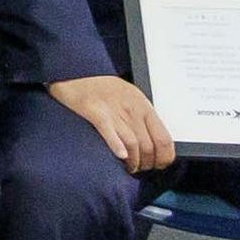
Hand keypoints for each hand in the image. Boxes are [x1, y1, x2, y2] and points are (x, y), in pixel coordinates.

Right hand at [53, 72, 174, 173]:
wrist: (75, 70)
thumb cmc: (101, 87)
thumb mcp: (129, 97)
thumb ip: (140, 116)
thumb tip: (153, 141)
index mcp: (143, 106)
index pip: (163, 138)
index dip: (164, 157)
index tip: (160, 164)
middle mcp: (131, 109)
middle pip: (148, 145)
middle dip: (147, 164)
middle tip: (140, 169)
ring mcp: (113, 110)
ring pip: (132, 144)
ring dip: (133, 162)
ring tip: (128, 167)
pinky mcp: (94, 111)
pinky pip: (110, 132)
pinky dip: (117, 146)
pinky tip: (120, 156)